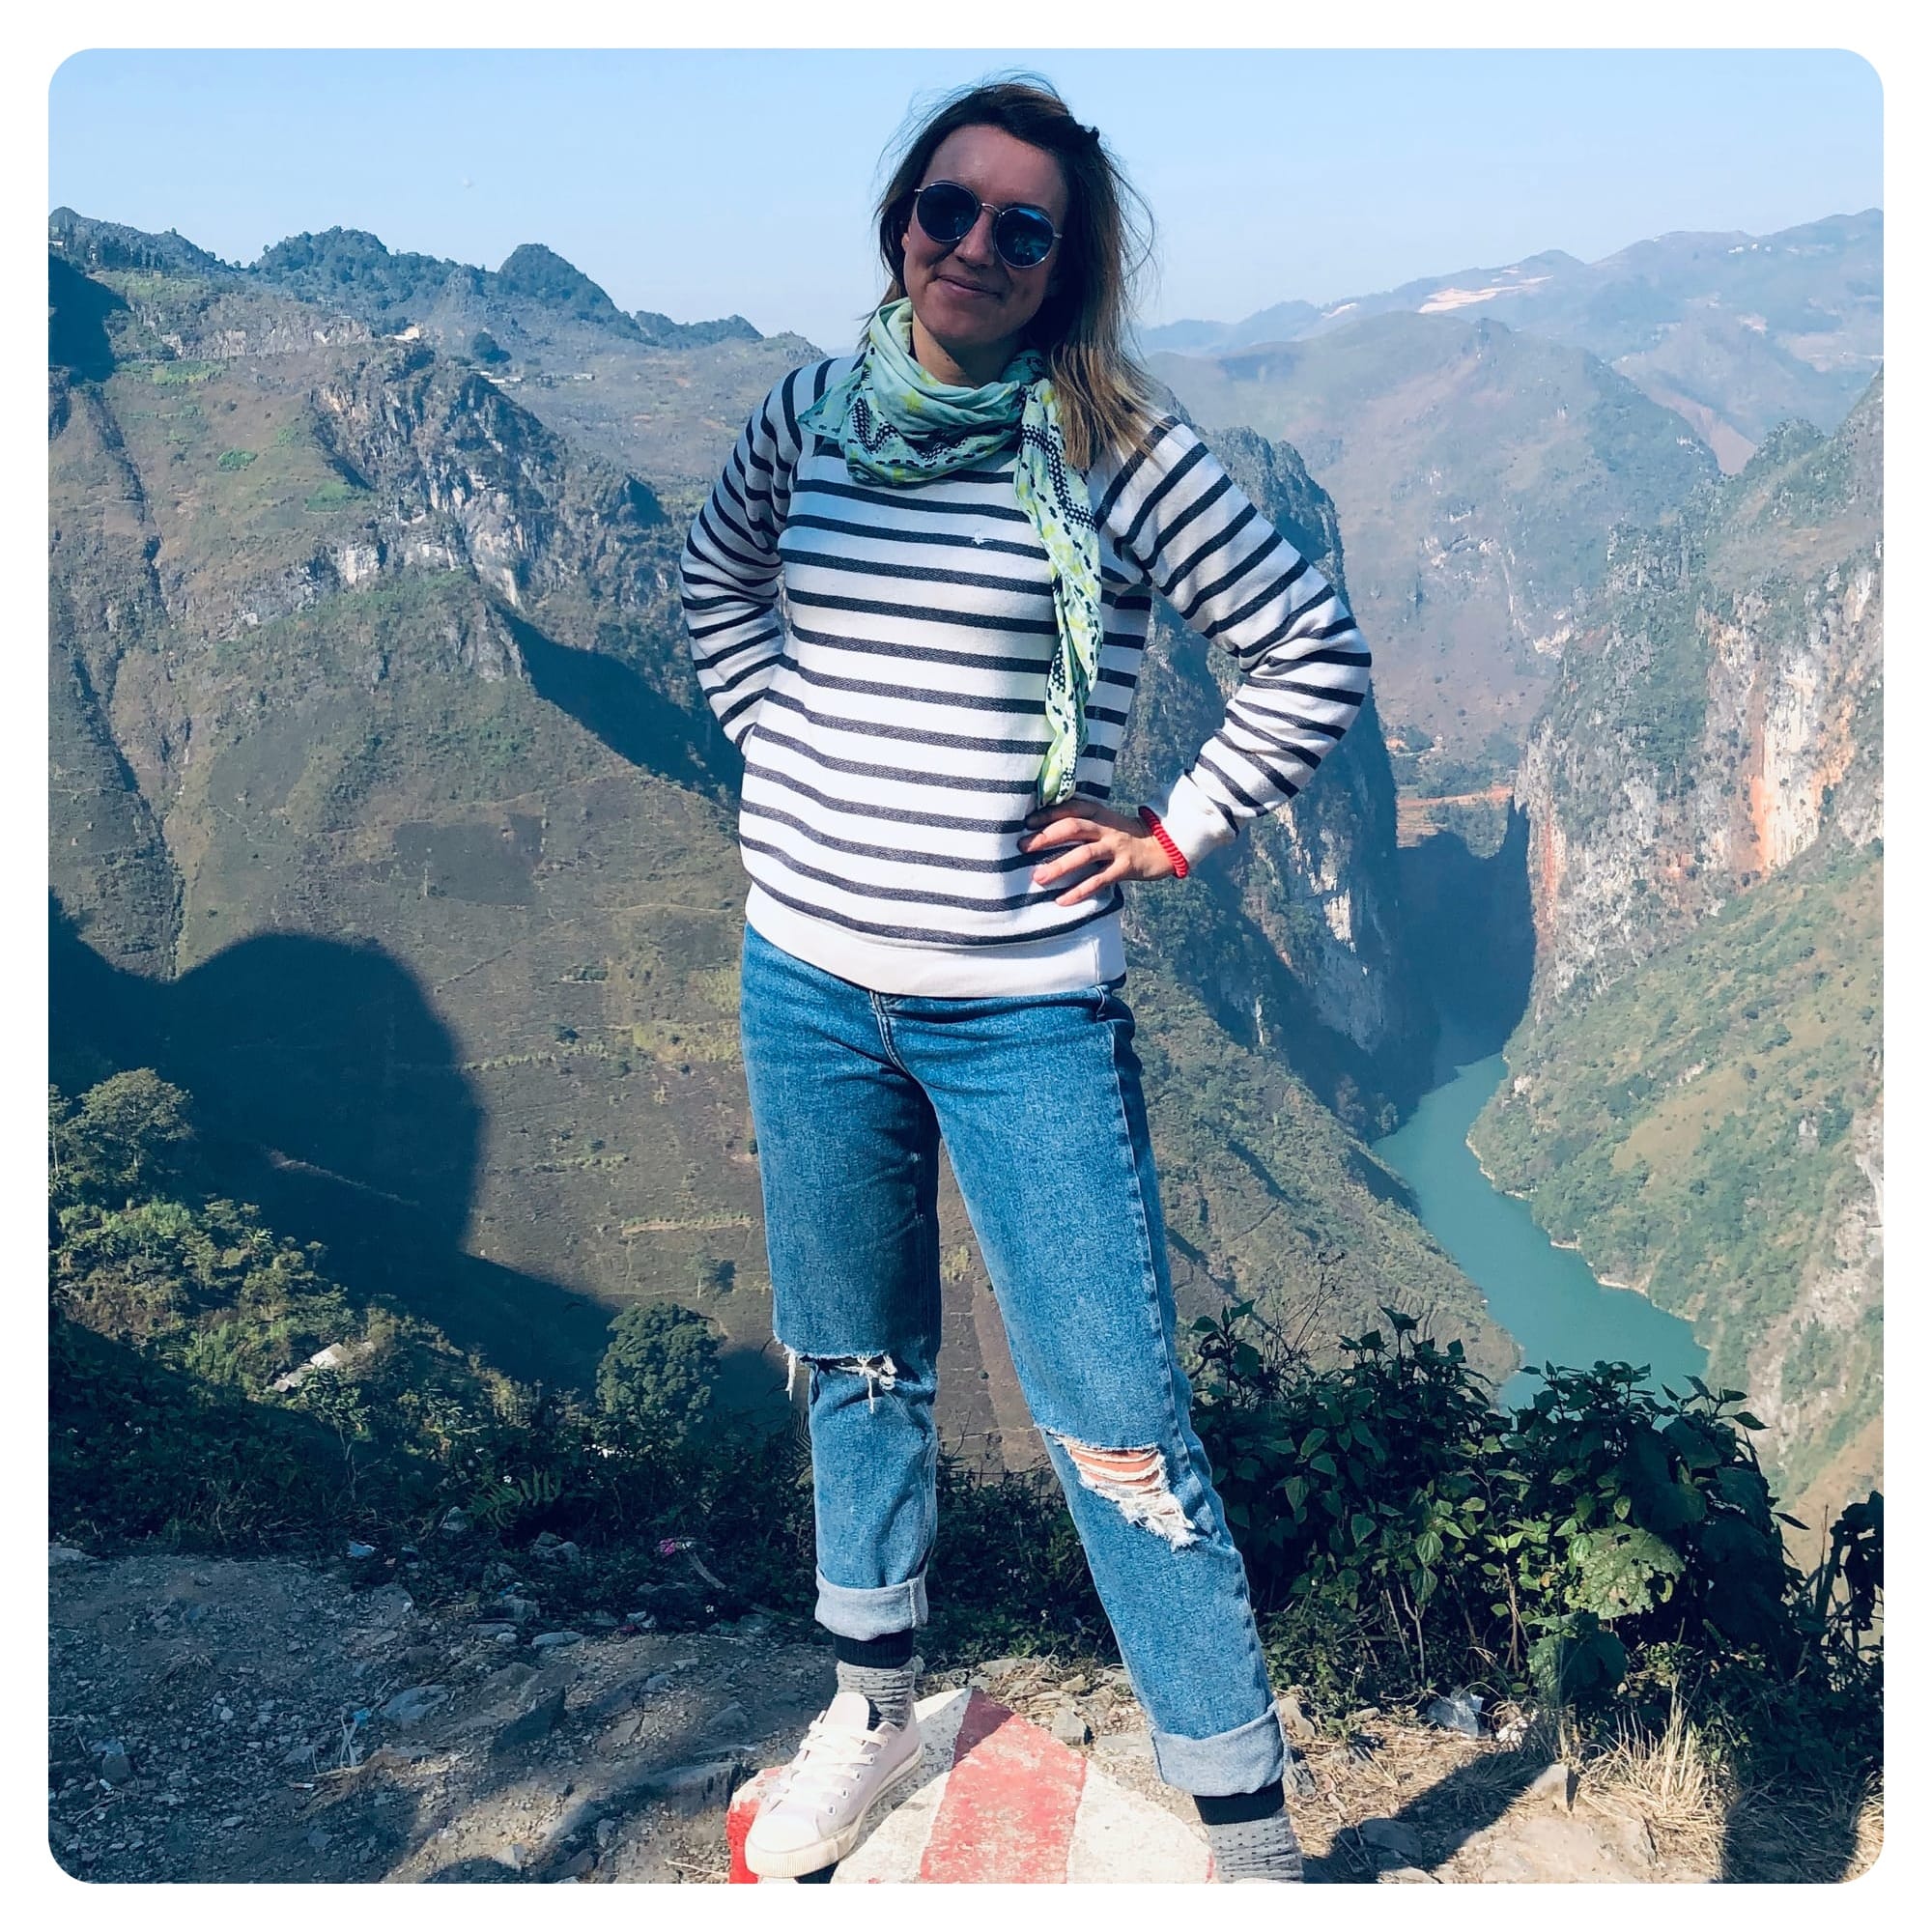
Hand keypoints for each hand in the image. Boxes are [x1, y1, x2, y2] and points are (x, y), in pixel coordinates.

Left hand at [1021, 799, 1178, 905]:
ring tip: (1038, 878)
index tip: (1025, 823)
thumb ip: (1079, 824)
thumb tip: (1041, 832)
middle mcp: (1105, 827)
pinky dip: (1080, 891)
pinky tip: (1062, 901)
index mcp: (1098, 813)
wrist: (1160, 846)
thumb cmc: (1121, 835)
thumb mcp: (1102, 822)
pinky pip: (1099, 880)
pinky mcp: (1124, 868)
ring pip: (1084, 854)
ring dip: (1060, 866)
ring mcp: (1115, 848)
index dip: (1047, 815)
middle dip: (1046, 837)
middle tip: (1022, 847)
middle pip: (1073, 828)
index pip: (1070, 809)